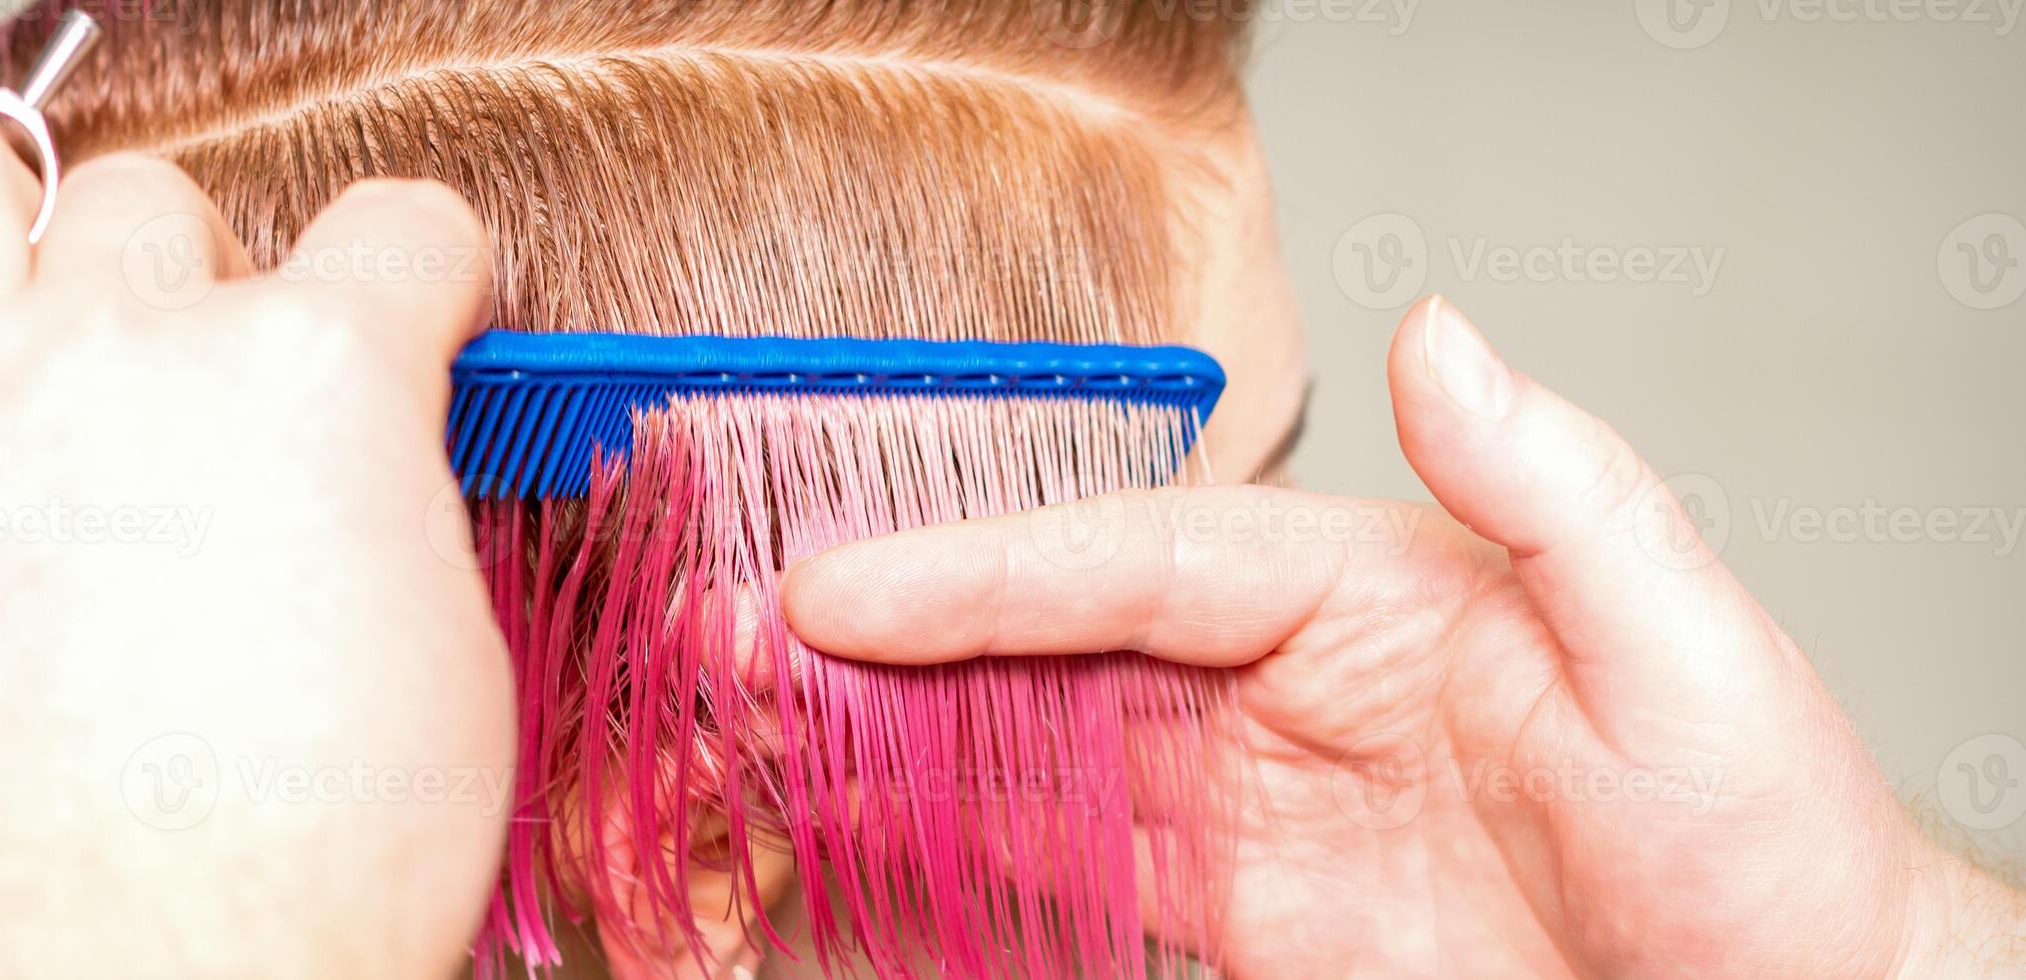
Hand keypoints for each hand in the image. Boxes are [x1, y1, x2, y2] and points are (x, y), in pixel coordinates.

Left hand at [0, 114, 511, 977]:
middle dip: (192, 278)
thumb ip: (392, 503)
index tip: (399, 321)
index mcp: (312, 378)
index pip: (396, 229)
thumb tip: (357, 475)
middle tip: (198, 383)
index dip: (416, 284)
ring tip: (0, 300)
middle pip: (154, 203)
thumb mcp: (448, 652)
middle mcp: (119, 363)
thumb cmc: (312, 867)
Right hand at [782, 297, 2025, 977]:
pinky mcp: (1237, 921)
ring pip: (1025, 759)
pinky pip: (1064, 881)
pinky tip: (849, 858)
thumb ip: (1554, 490)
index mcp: (1364, 588)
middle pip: (1045, 652)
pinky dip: (948, 867)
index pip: (1139, 563)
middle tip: (722, 657)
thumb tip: (1438, 332)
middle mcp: (1281, 684)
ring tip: (737, 757)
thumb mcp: (1681, 643)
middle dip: (881, 652)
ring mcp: (1247, 806)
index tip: (841, 591)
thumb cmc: (1764, 836)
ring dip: (882, 755)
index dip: (983, 575)